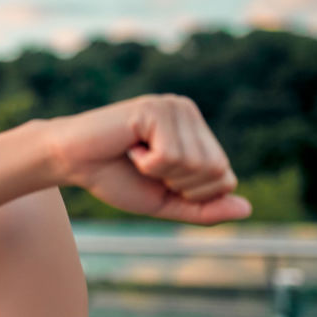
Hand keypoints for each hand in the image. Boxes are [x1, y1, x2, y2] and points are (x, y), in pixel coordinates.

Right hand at [46, 94, 250, 224]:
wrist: (71, 162)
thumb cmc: (114, 178)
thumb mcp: (165, 202)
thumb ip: (203, 208)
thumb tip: (246, 209)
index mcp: (196, 131)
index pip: (225, 178)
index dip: (191, 194)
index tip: (157, 177)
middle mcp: (189, 113)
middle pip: (216, 171)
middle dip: (178, 184)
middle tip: (145, 168)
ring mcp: (173, 107)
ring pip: (196, 165)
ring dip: (160, 173)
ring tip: (135, 155)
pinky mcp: (155, 109)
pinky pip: (171, 155)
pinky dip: (147, 164)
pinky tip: (129, 147)